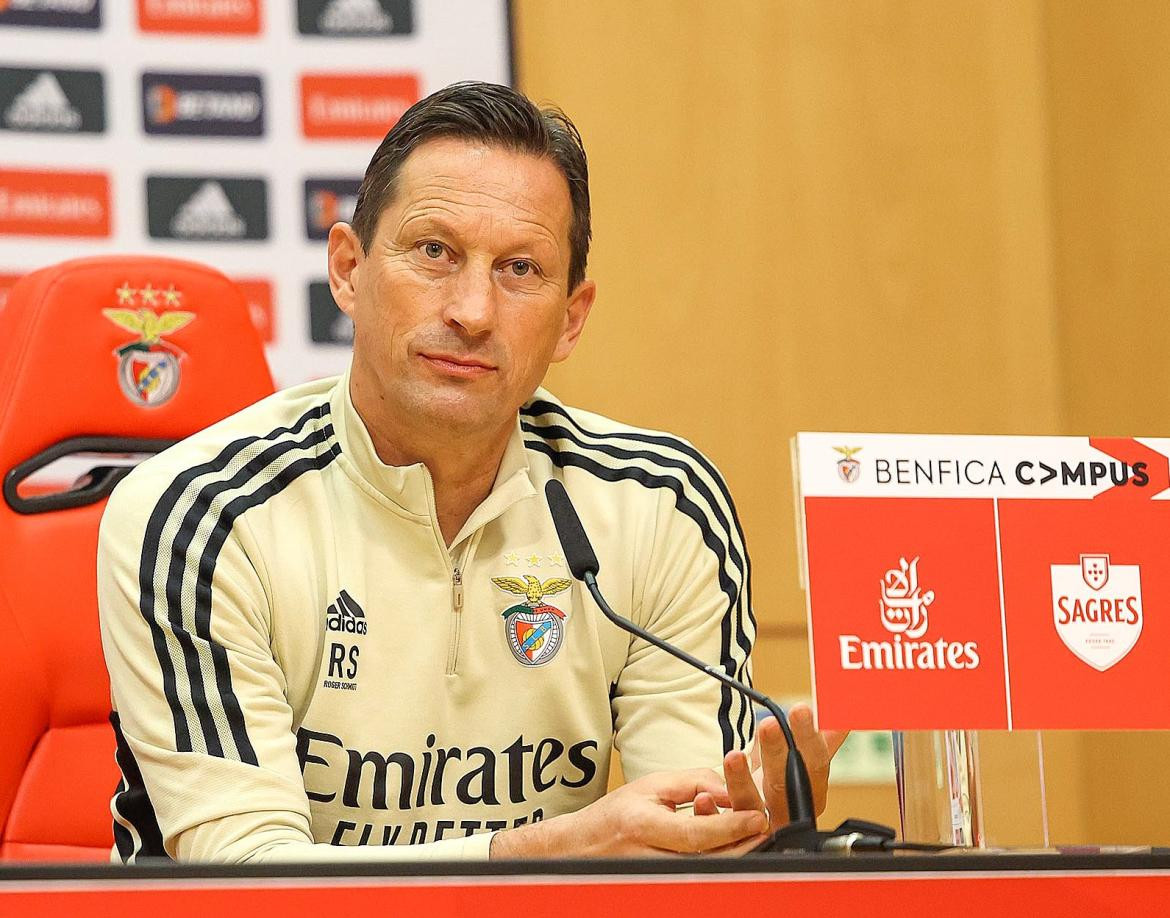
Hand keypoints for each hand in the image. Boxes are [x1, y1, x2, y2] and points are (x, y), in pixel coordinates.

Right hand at [491, 769, 768, 857]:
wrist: (583, 849)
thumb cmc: (617, 815)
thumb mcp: (651, 787)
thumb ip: (694, 783)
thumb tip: (730, 791)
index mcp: (643, 828)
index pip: (697, 834)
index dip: (731, 826)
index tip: (758, 817)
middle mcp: (651, 860)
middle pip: (710, 860)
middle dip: (743, 845)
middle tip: (767, 827)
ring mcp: (658, 879)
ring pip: (709, 871)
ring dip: (736, 854)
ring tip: (755, 835)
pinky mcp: (666, 887)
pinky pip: (701, 876)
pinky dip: (720, 862)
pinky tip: (734, 847)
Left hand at [722, 703, 847, 831]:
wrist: (754, 829)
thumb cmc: (778, 790)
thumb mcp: (799, 765)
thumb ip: (818, 742)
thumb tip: (842, 713)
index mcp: (808, 794)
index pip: (813, 766)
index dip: (808, 739)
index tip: (801, 709)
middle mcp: (786, 814)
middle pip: (783, 785)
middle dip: (777, 755)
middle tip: (769, 724)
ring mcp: (758, 829)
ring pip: (750, 808)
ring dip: (740, 783)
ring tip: (733, 756)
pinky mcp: (731, 839)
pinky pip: (719, 829)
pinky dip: (711, 813)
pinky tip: (703, 798)